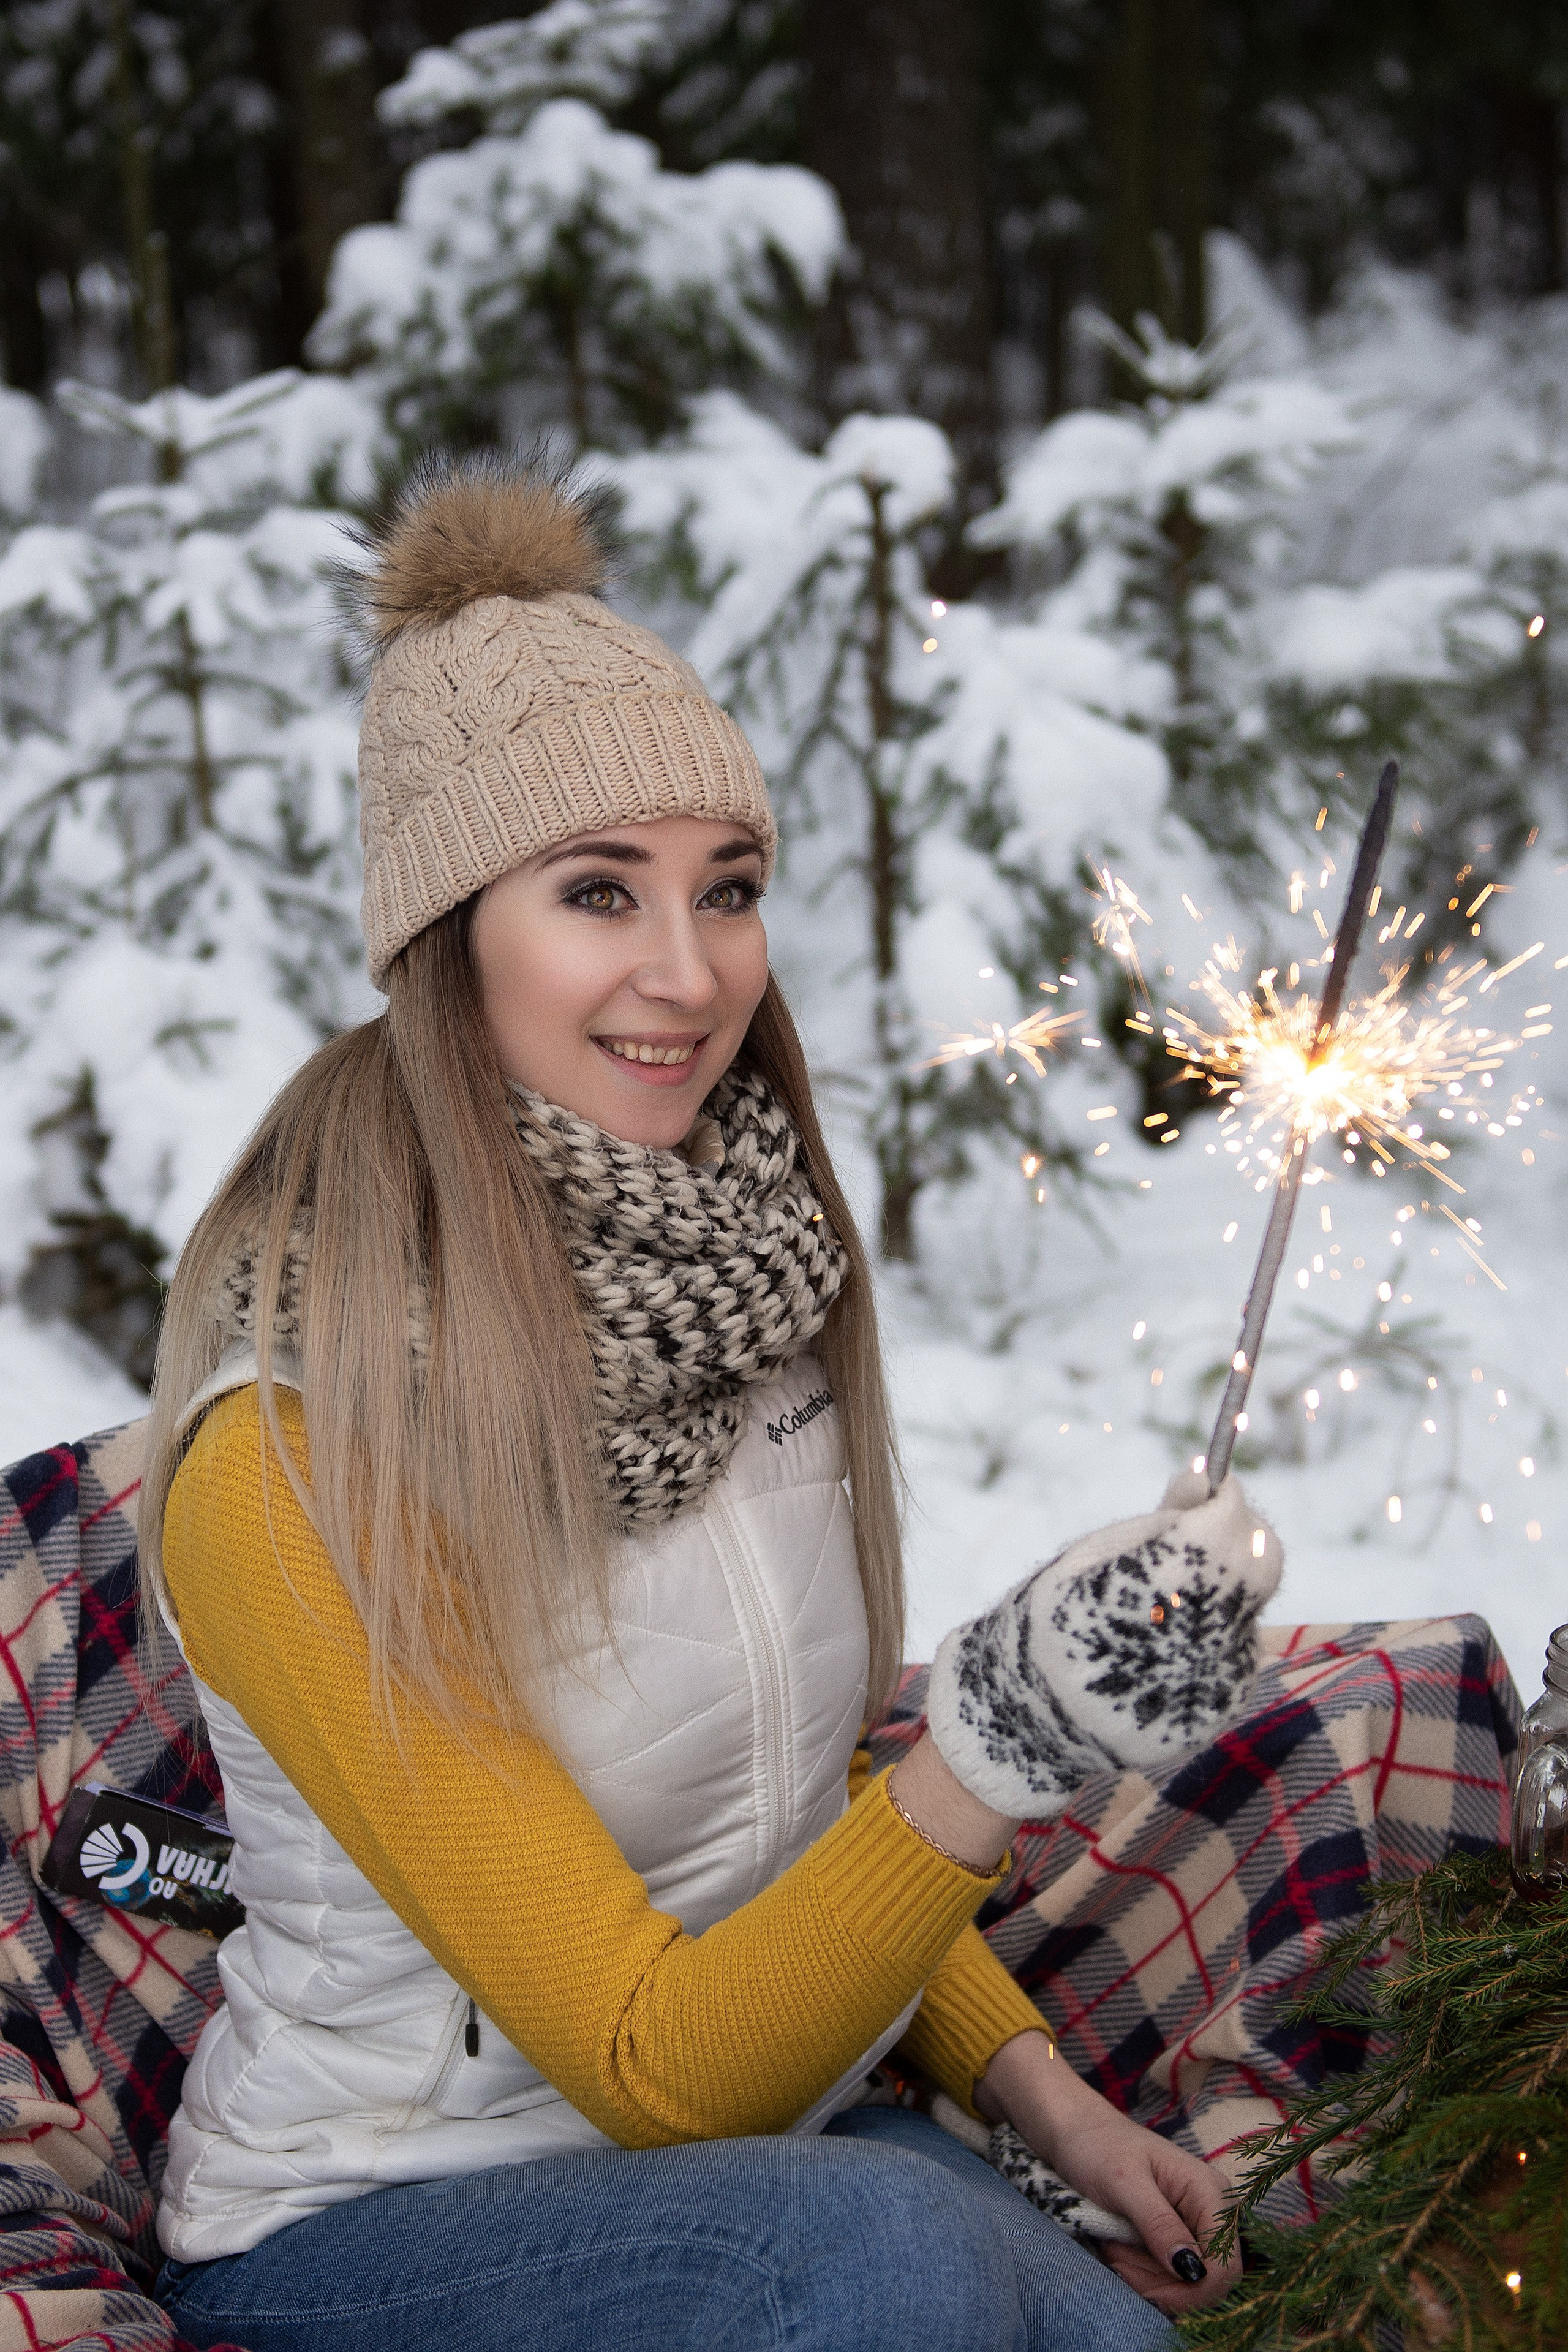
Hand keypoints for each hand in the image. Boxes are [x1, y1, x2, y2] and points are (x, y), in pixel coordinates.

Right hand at [926, 1470, 1282, 1813]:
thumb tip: (1206, 1479)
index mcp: (1128, 1598)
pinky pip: (1240, 1653)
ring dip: (1227, 1588)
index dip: (1225, 1500)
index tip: (1215, 1487)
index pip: (1217, 1532)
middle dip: (1241, 1535)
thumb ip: (1154, 1521)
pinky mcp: (1215, 1717)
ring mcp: (1201, 1690)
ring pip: (1251, 1609)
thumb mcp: (1087, 1557)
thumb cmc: (1052, 1619)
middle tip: (1208, 1529)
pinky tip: (1175, 1641)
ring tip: (1174, 1600)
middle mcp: (1174, 1650)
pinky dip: (1219, 1633)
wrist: (1030, 1719)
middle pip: (1254, 1568)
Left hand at [978, 2031, 1240, 2318]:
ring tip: (1113, 2248)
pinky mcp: (1177, 2233)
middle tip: (1119, 2260)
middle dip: (1164, 2285)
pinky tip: (1119, 2251)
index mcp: (1210, 2191)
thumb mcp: (1124, 2184)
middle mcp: (1212, 2210)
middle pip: (1208, 2280)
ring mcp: (1196, 2222)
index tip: (1149, 2290)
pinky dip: (1144, 2273)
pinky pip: (1172, 2273)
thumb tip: (1192, 2270)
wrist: (1076, 2132)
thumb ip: (1159, 2224)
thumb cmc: (1098, 2146)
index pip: (1226, 2266)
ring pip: (1189, 2283)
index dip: (1194, 2291)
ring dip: (1148, 2279)